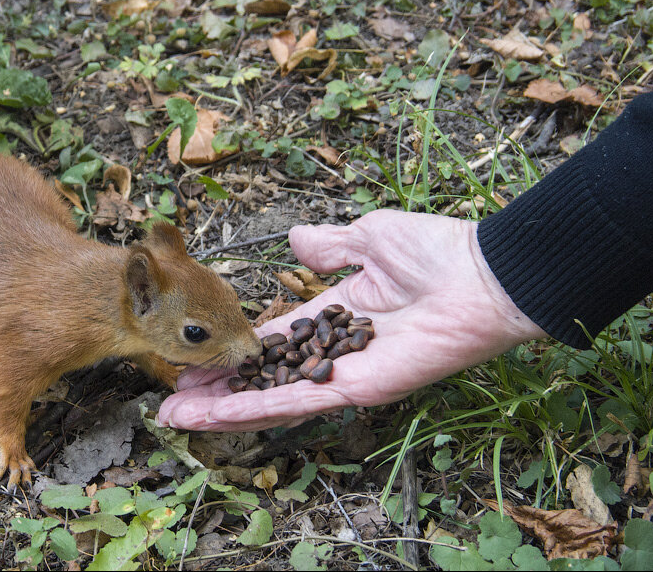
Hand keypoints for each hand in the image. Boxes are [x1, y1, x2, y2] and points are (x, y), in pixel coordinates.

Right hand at [157, 209, 545, 431]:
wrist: (481, 275)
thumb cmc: (435, 251)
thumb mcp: (368, 236)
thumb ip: (328, 245)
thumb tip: (294, 240)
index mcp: (333, 316)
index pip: (272, 341)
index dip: (233, 352)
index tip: (197, 359)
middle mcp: (332, 353)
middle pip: (261, 377)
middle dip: (216, 389)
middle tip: (171, 399)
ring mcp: (342, 376)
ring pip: (269, 398)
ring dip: (221, 408)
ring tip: (176, 416)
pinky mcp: (356, 391)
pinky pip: (294, 402)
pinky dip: (252, 408)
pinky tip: (214, 414)